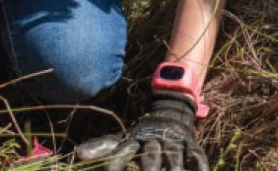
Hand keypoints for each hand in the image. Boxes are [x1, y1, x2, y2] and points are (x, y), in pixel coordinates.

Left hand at [73, 92, 208, 170]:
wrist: (169, 111)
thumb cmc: (141, 136)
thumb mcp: (121, 141)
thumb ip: (101, 148)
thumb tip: (78, 153)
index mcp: (135, 141)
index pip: (123, 152)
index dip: (116, 163)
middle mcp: (154, 142)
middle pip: (151, 157)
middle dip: (149, 169)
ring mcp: (174, 143)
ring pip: (174, 159)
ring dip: (173, 169)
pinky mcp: (190, 146)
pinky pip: (197, 157)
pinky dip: (199, 167)